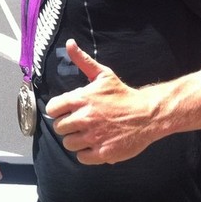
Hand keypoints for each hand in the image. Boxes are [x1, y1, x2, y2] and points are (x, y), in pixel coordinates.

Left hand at [44, 39, 158, 164]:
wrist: (147, 115)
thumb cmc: (122, 95)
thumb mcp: (103, 75)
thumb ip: (82, 60)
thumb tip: (69, 43)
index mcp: (81, 99)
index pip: (52, 109)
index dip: (59, 110)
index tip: (67, 111)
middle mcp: (85, 118)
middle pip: (59, 128)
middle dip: (67, 126)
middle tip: (80, 123)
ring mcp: (93, 137)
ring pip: (68, 144)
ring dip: (76, 140)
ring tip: (87, 134)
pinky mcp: (103, 152)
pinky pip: (81, 157)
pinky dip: (86, 154)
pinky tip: (94, 145)